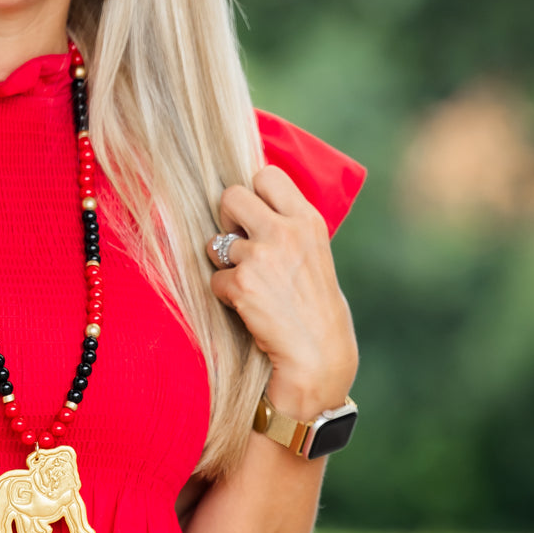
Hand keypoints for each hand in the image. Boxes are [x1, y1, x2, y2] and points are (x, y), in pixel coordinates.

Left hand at [207, 165, 357, 420]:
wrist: (319, 358)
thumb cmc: (315, 310)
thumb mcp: (313, 255)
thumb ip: (287, 230)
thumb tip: (245, 211)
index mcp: (308, 221)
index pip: (266, 175)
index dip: (253, 194)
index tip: (255, 216)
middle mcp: (286, 231)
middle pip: (230, 196)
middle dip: (226, 220)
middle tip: (237, 244)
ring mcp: (262, 256)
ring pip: (215, 242)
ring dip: (223, 264)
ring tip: (249, 286)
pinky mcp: (241, 283)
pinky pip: (215, 279)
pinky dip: (225, 295)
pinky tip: (248, 309)